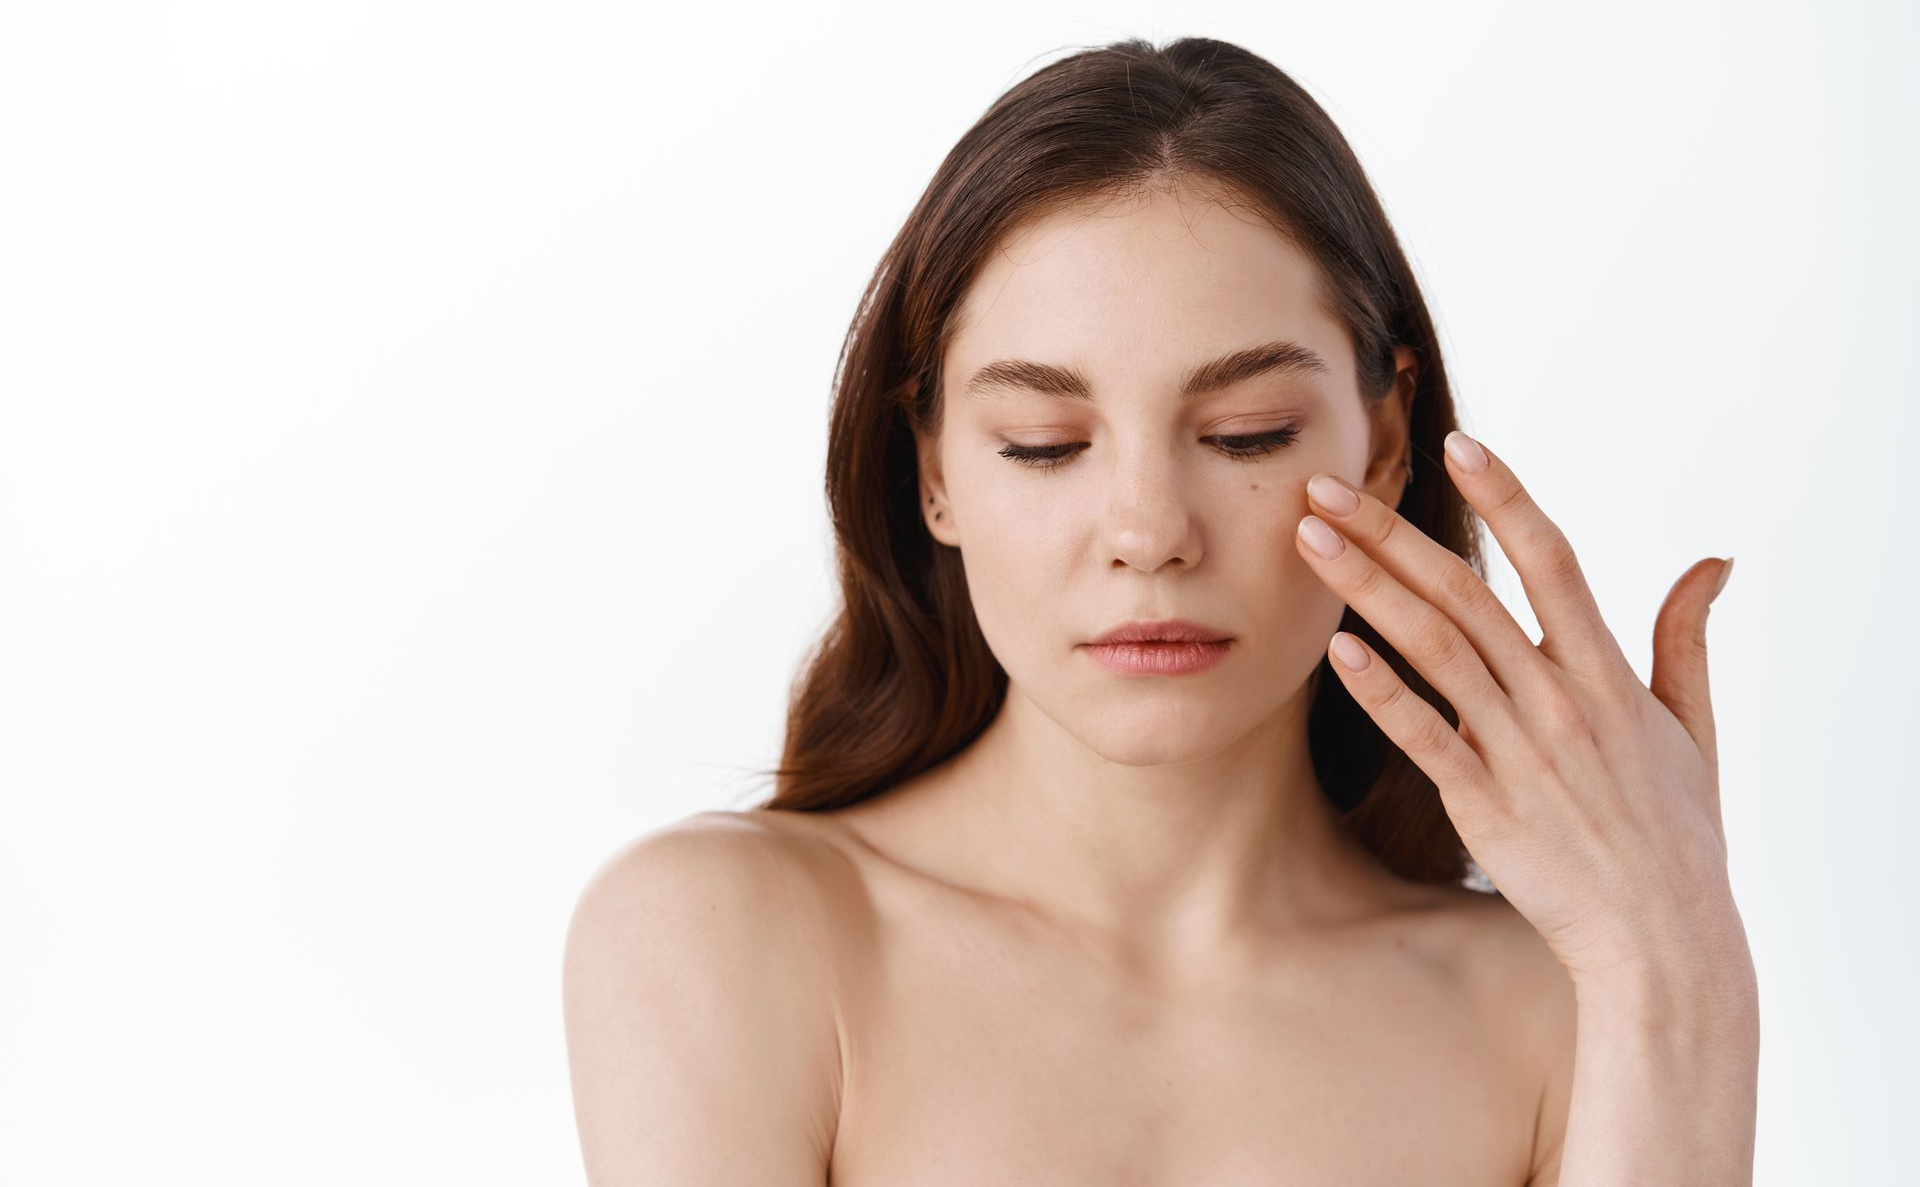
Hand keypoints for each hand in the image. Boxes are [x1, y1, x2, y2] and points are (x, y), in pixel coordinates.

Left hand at [1294, 430, 1741, 983]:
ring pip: (1432, 648)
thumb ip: (1687, 638)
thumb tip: (1713, 561)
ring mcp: (1519, 749)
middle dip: (1390, 532)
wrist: (1664, 939)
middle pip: (1464, 593)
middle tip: (1327, 484)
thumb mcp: (1694, 729)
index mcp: (1608, 673)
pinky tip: (1336, 649)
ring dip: (1366, 589)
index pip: (1552, 559)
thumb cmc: (1677, 836)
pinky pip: (1423, 736)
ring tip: (1309, 540)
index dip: (1504, 497)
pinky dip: (1381, 692)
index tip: (1457, 443)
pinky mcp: (1483, 802)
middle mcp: (1560, 699)